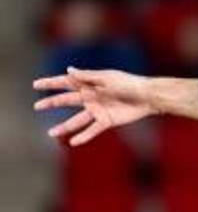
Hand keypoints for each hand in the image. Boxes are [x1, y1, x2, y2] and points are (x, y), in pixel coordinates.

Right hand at [33, 67, 155, 145]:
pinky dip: (83, 136)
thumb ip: (87, 77)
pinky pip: (92, 130)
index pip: (65, 83)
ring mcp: (97, 110)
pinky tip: (73, 142)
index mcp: (88, 83)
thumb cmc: (128, 83)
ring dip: (64, 126)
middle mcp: (90, 97)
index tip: (36, 85)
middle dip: (51, 103)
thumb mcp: (106, 78)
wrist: (147, 97)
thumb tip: (68, 70)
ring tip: (51, 133)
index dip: (50, 84)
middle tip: (37, 106)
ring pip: (76, 120)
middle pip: (66, 101)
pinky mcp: (106, 121)